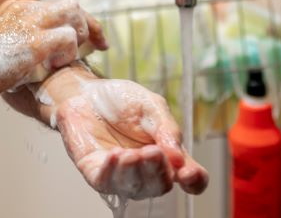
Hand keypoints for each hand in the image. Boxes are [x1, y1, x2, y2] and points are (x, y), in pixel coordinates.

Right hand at [0, 0, 106, 102]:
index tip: (96, 39)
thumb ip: (24, 42)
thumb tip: (46, 57)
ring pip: (73, 14)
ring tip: (69, 57)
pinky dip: (68, 54)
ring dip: (78, 37)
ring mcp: (30, 23)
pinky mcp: (35, 41)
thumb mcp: (3, 45)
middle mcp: (25, 9)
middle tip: (97, 46)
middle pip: (72, 6)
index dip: (82, 22)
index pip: (60, 7)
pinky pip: (67, 40)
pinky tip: (54, 66)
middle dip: (88, 26)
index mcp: (17, 8)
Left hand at [50, 78, 208, 200]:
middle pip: (160, 186)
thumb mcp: (151, 106)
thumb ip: (167, 128)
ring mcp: (122, 175)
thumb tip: (178, 158)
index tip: (188, 173)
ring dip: (134, 173)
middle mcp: (147, 170)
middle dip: (157, 172)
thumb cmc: (121, 101)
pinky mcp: (96, 173)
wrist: (86, 91)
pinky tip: (114, 155)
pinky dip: (111, 171)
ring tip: (131, 154)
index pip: (191, 178)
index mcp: (168, 155)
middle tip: (152, 152)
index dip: (194, 181)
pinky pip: (105, 182)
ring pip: (134, 188)